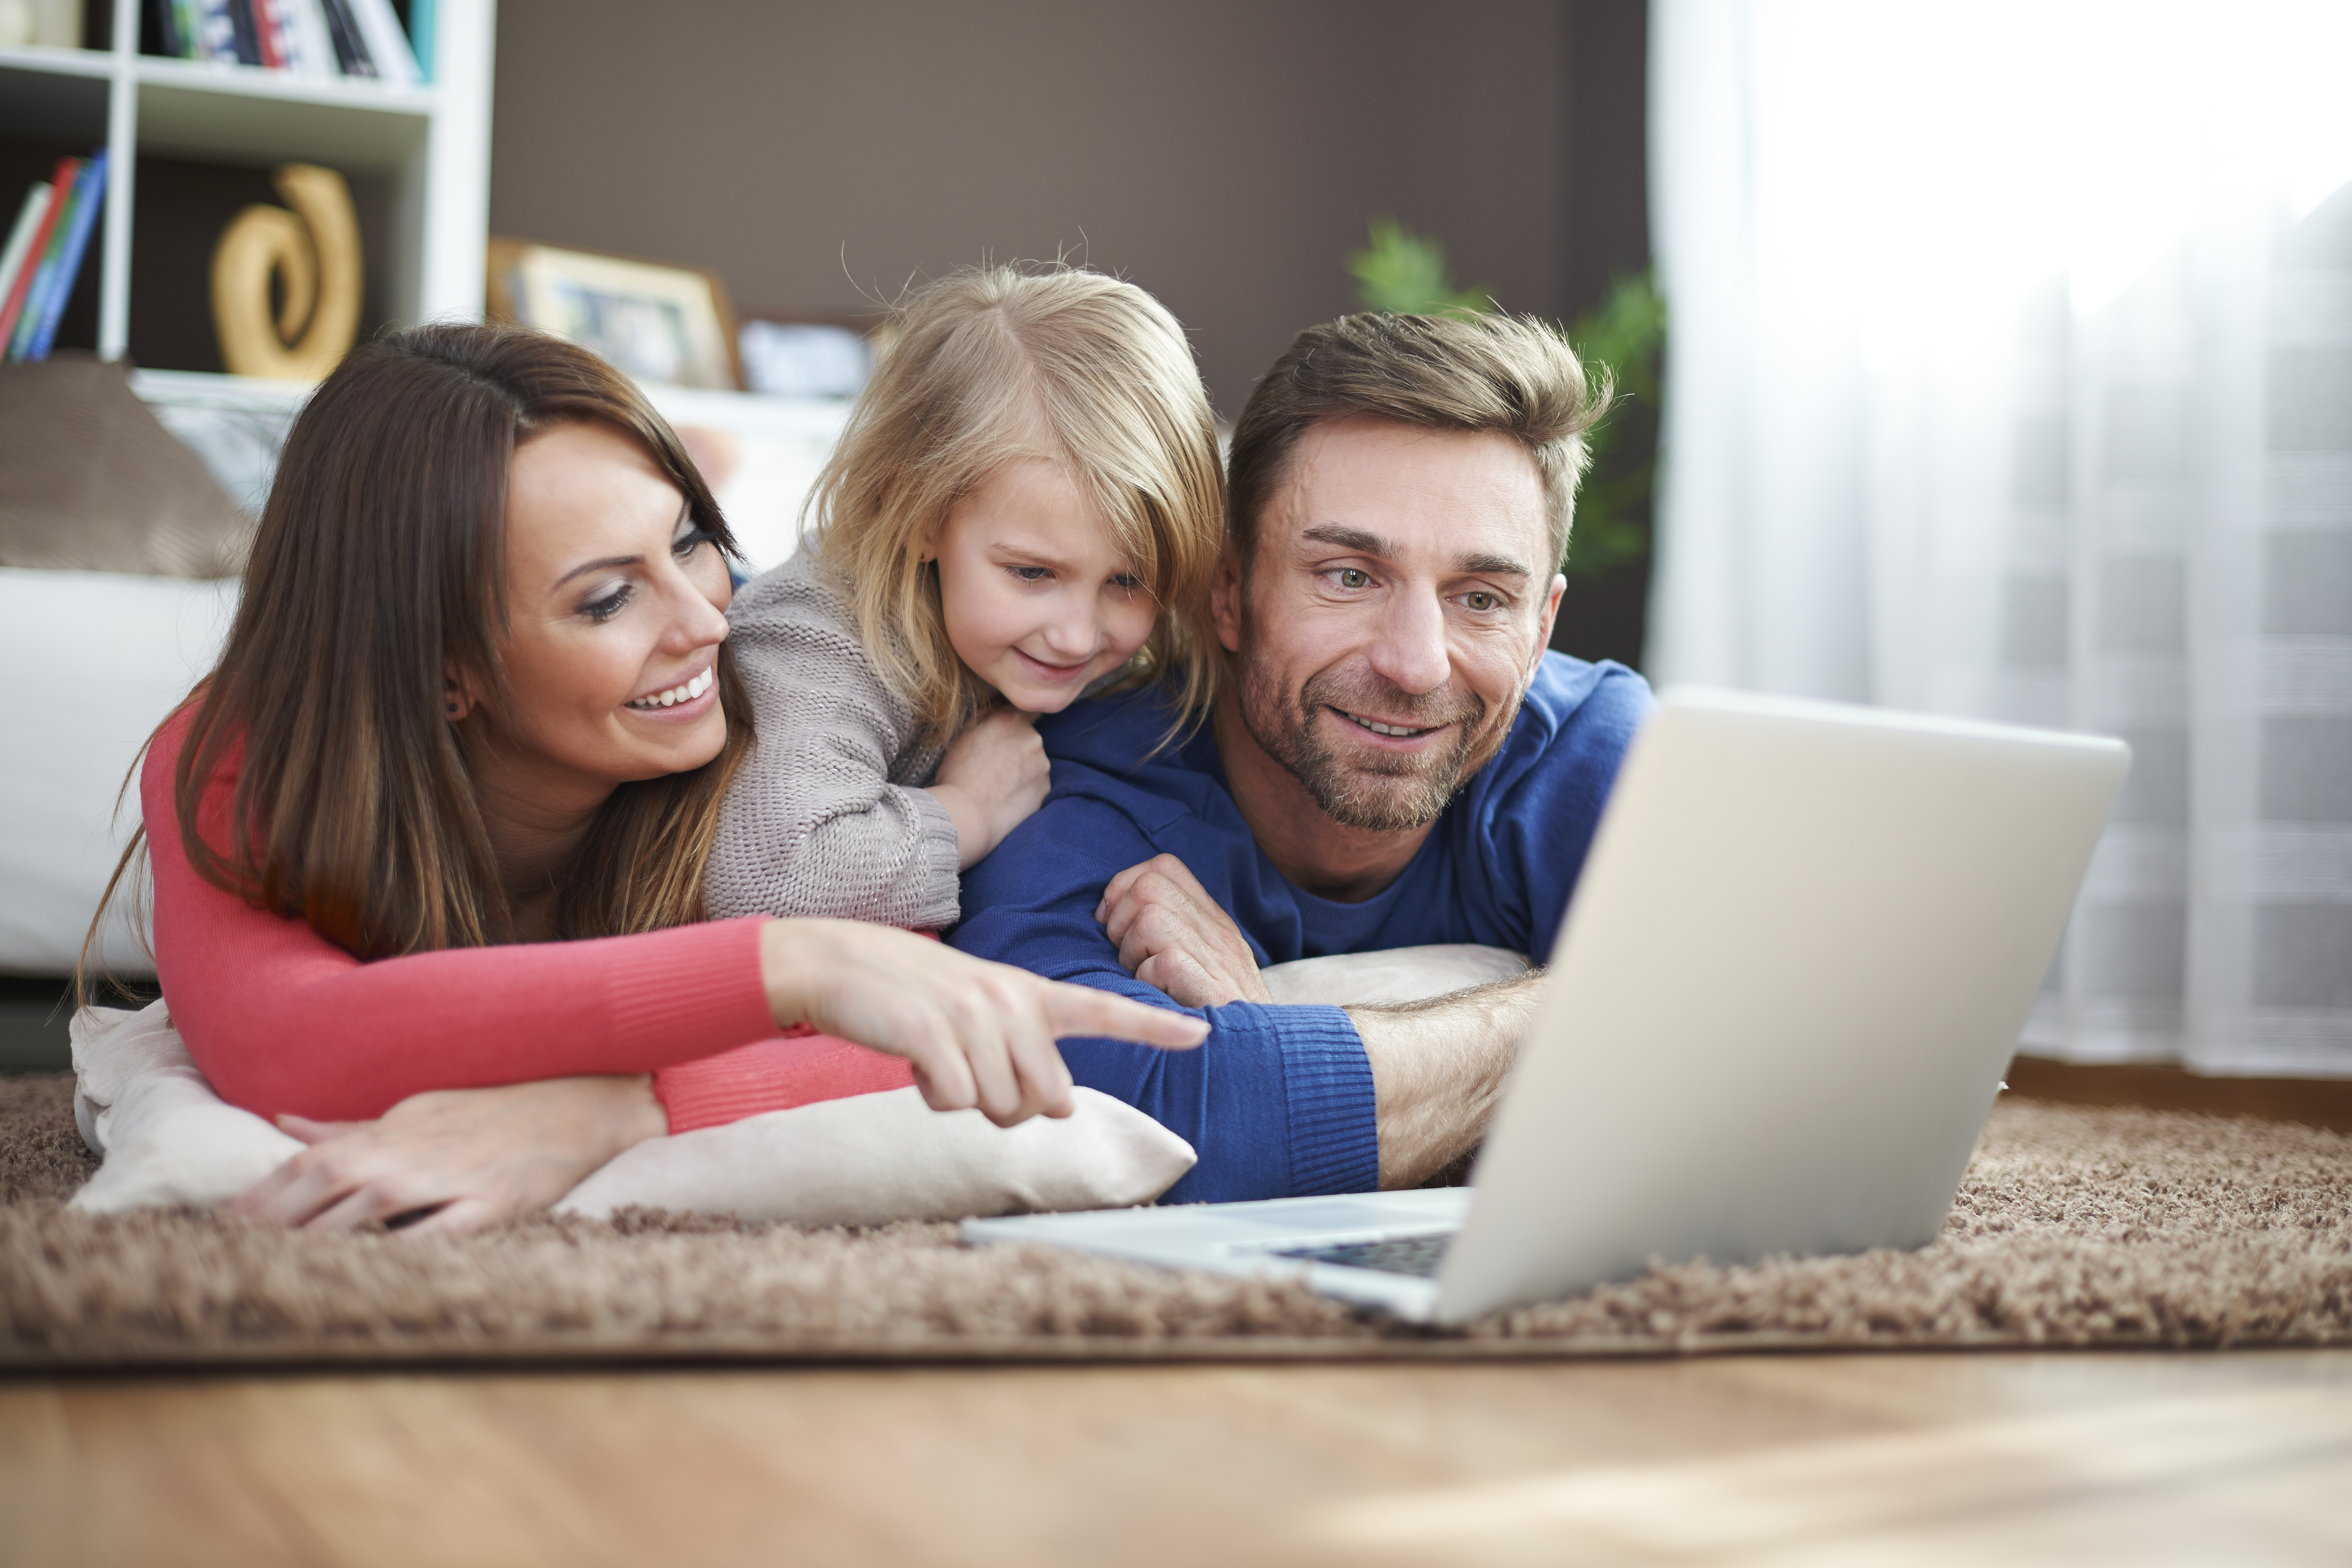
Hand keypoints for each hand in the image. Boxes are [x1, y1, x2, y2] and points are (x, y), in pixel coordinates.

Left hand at [225, 1075, 666, 1233]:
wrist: (579, 1103)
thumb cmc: (492, 1110)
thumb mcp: (416, 1109)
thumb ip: (349, 1126)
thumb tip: (283, 1122)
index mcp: (390, 1133)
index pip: (309, 1163)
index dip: (261, 1195)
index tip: (217, 1226)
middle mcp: (411, 1153)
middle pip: (326, 1183)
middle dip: (272, 1218)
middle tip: (225, 1254)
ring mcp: (452, 1180)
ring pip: (371, 1206)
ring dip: (320, 1234)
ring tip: (275, 1267)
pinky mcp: (494, 1205)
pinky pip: (442, 1232)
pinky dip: (405, 1250)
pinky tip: (373, 1274)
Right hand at [758, 919, 1206, 1124]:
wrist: (840, 964)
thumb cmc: (914, 998)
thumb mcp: (978, 1013)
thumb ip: (1025, 1054)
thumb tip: (1058, 1110)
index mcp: (1027, 993)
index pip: (1104, 1011)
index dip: (1155, 1026)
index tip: (1204, 1033)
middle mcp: (1010, 1000)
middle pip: (1047, 1100)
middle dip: (1011, 1105)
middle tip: (969, 1071)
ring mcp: (973, 1015)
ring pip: (1001, 1108)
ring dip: (966, 1100)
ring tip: (937, 1058)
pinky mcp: (934, 1035)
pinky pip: (958, 1101)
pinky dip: (934, 1097)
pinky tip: (915, 1064)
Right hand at [929, 706, 1049, 868]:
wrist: (966, 815)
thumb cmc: (957, 775)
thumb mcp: (964, 735)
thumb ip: (987, 718)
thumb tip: (999, 709)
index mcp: (1011, 720)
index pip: (1025, 709)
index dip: (1015, 719)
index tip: (1006, 730)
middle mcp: (1033, 739)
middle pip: (1028, 738)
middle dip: (1015, 747)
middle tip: (993, 765)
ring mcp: (1043, 766)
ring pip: (1034, 763)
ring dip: (1022, 769)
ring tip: (998, 786)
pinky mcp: (1046, 790)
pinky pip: (1036, 785)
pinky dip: (1025, 789)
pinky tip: (1007, 799)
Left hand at [1095, 853, 1271, 1007]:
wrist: (1260, 1050)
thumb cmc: (1214, 1011)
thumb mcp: (1199, 960)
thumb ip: (1171, 929)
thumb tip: (1111, 911)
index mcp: (1212, 918)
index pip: (1164, 867)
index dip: (1124, 886)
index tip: (1112, 921)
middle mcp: (1217, 931)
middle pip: (1150, 886)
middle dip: (1120, 919)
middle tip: (1126, 954)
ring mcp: (1218, 959)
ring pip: (1152, 919)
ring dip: (1131, 950)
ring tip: (1142, 975)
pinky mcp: (1213, 989)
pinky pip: (1163, 962)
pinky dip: (1147, 979)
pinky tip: (1157, 994)